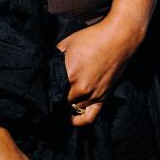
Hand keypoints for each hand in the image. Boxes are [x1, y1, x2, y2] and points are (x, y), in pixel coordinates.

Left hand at [55, 12, 143, 127]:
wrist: (118, 38)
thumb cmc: (92, 38)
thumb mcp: (66, 44)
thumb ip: (54, 60)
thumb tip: (44, 71)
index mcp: (70, 75)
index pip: (51, 93)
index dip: (44, 95)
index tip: (40, 94)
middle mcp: (81, 88)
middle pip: (60, 104)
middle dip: (53, 101)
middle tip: (47, 99)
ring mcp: (93, 95)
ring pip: (72, 110)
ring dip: (65, 108)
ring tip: (58, 104)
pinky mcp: (103, 97)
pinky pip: (90, 117)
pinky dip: (79, 121)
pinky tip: (72, 118)